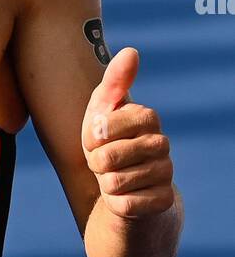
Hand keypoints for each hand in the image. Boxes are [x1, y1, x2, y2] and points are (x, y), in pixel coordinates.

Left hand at [81, 47, 174, 219]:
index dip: (91, 138)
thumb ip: (113, 84)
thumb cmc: (108, 146)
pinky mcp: (163, 200)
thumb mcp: (101, 113)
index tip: (96, 139)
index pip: (103, 127)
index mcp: (147, 117)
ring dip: (105, 184)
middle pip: (106, 158)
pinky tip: (124, 197)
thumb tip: (132, 51)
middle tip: (104, 163)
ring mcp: (166, 173)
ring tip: (114, 178)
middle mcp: (162, 143)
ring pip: (114, 183)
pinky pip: (125, 204)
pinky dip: (116, 203)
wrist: (125, 189)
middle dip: (95, 164)